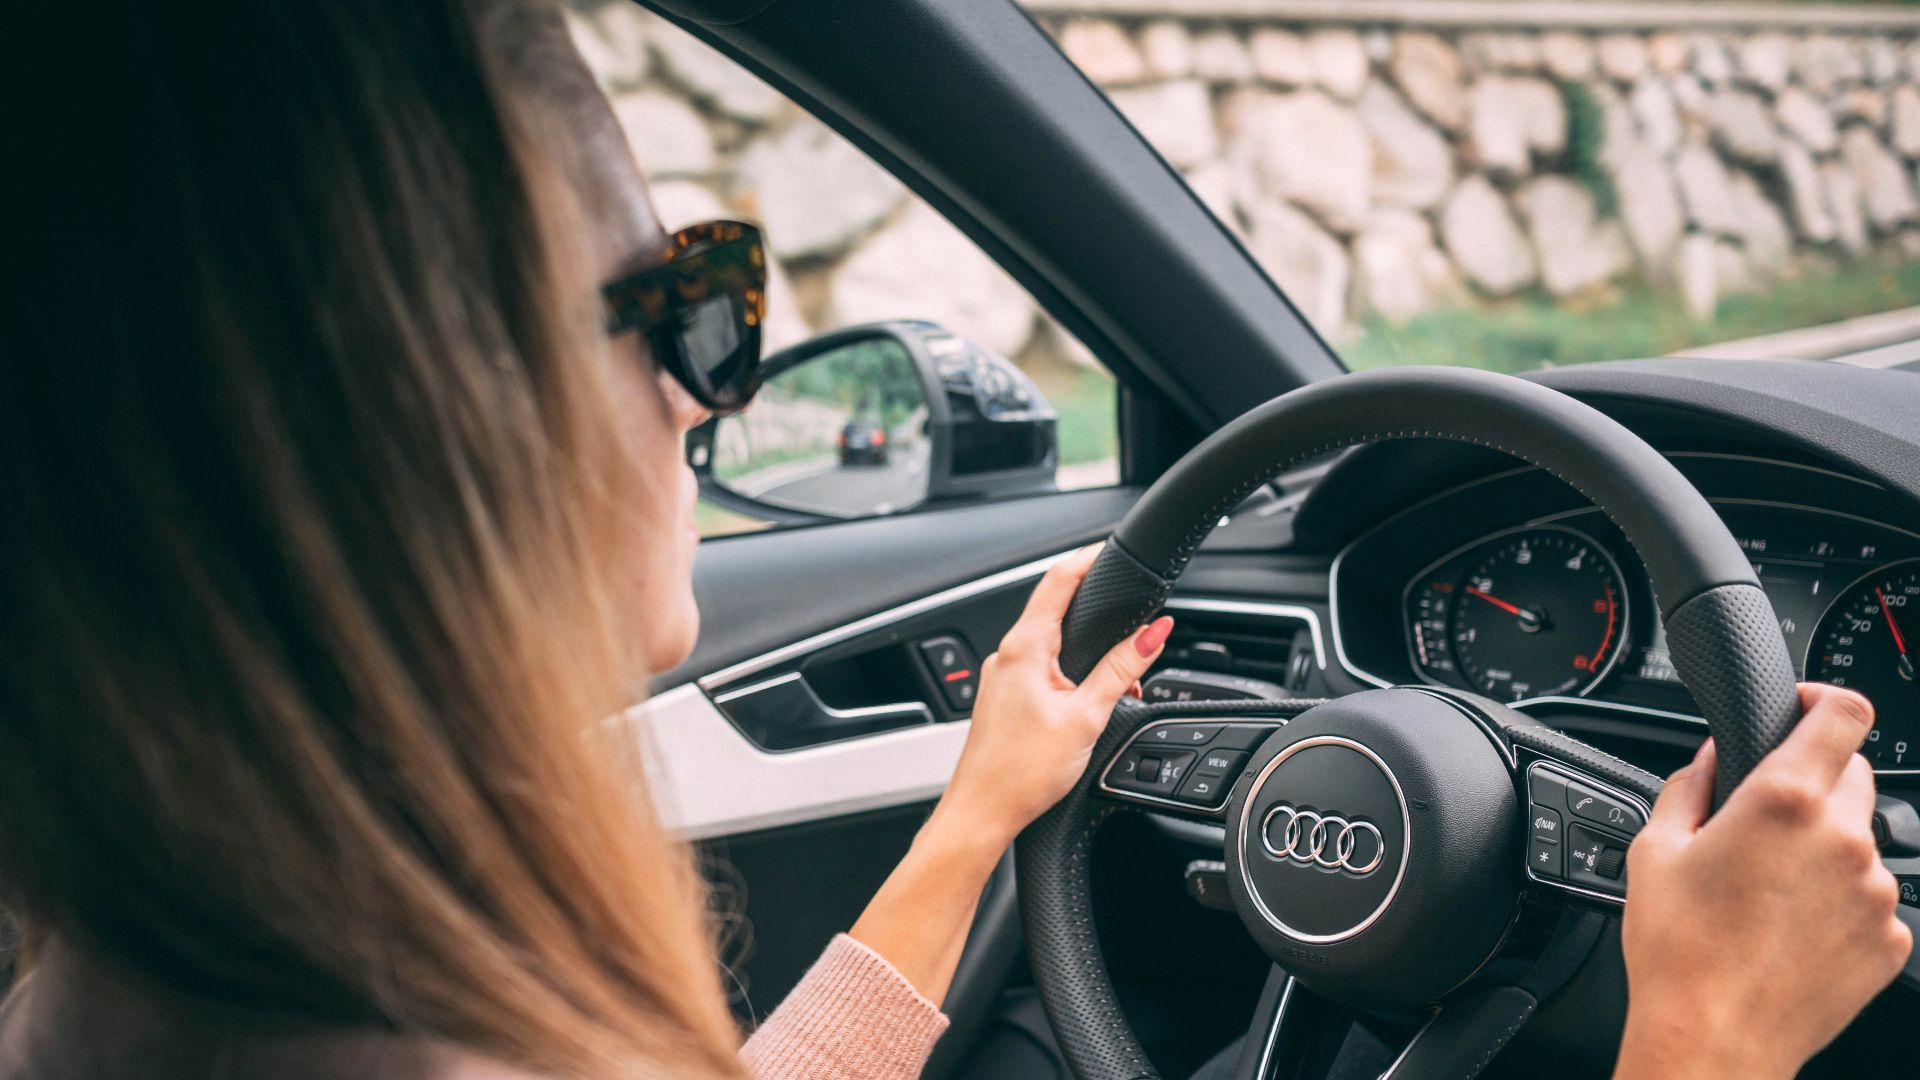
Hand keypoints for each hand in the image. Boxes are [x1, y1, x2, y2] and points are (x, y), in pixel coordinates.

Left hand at [935, 543, 1172, 849]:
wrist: (982, 813)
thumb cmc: (1022, 772)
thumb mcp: (1086, 715)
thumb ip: (1122, 669)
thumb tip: (1154, 632)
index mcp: (1024, 648)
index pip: (1057, 580)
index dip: (1087, 559)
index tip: (1110, 549)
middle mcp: (1006, 655)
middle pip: (1054, 609)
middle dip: (1095, 611)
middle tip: (1129, 613)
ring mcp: (1001, 677)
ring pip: (1049, 644)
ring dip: (1085, 651)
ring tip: (1119, 679)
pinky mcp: (1003, 699)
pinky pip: (1039, 669)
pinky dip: (1068, 674)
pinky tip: (1087, 701)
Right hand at [1615, 684, 1910, 1078]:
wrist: (1714, 1039)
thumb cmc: (1678, 950)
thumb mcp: (1655, 849)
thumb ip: (1691, 784)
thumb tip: (1715, 757)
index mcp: (1784, 801)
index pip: (1844, 713)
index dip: (1825, 698)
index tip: (1804, 708)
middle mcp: (1843, 840)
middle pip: (1854, 772)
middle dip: (1813, 778)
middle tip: (1763, 817)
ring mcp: (1875, 893)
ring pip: (1860, 838)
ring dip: (1824, 844)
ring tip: (1769, 888)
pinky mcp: (1891, 939)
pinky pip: (1871, 896)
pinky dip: (1839, 898)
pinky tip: (1790, 925)